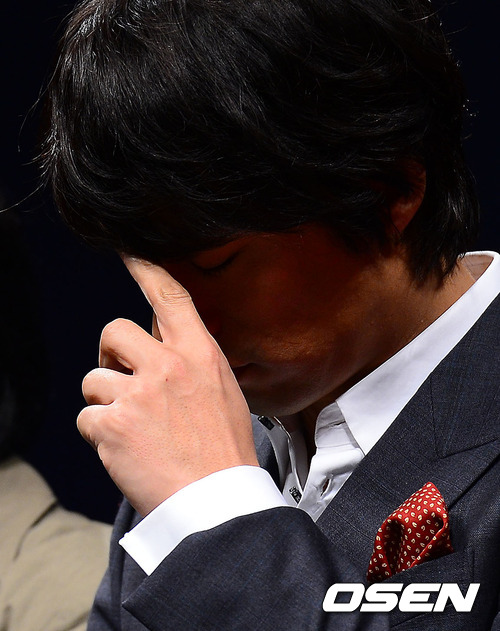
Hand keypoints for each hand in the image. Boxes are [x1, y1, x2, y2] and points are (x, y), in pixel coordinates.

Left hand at [78, 257, 257, 515]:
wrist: (217, 500)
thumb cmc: (223, 448)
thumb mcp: (222, 391)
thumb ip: (190, 362)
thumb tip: (157, 343)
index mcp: (199, 354)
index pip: (169, 297)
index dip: (146, 268)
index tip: (128, 250)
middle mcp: (167, 366)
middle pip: (113, 331)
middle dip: (109, 352)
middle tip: (120, 377)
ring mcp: (138, 394)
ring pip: (94, 380)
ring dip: (106, 403)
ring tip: (135, 430)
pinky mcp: (113, 425)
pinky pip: (86, 417)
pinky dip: (99, 434)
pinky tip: (126, 450)